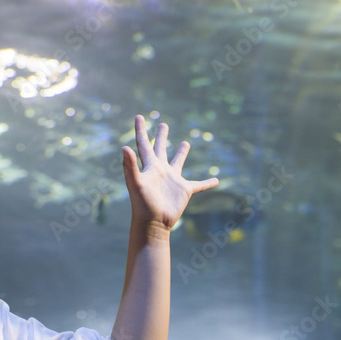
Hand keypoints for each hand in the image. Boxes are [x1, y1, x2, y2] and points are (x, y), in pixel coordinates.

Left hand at [121, 115, 218, 230]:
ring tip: (186, 143)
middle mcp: (161, 170)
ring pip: (178, 162)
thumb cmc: (142, 203)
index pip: (144, 144)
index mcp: (149, 166)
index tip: (138, 116)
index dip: (141, 130)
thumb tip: (124, 147)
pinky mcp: (184, 191)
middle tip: (163, 124)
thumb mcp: (135, 183)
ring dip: (182, 153)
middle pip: (160, 149)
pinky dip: (207, 183)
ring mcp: (173, 180)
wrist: (153, 223)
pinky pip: (198, 185)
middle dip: (161, 136)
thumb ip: (130, 166)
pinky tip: (216, 180)